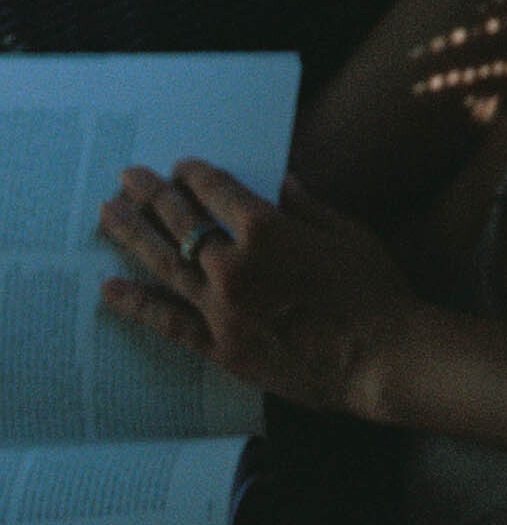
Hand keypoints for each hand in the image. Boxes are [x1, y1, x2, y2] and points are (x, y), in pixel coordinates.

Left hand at [99, 159, 419, 413]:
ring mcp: (222, 308)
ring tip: (108, 213)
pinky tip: (111, 287)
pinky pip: (169, 322)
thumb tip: (281, 181)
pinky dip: (138, 304)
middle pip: (182, 221)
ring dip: (133, 235)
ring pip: (165, 264)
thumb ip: (306, 205)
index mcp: (267, 228)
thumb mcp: (346, 232)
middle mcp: (235, 265)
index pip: (216, 190)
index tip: (180, 166)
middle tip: (128, 177)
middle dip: (153, 194)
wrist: (380, 357)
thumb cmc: (373, 290)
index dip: (195, 174)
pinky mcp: (220, 347)